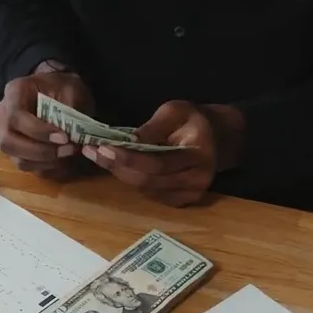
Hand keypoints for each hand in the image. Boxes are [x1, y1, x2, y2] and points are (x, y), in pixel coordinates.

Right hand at [0, 63, 93, 180]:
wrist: (54, 89)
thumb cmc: (60, 86)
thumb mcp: (70, 89)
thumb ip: (70, 109)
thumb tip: (73, 136)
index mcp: (14, 93)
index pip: (16, 117)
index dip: (38, 131)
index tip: (63, 137)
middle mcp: (3, 116)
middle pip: (9, 142)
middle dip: (39, 152)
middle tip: (66, 150)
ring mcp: (6, 136)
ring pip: (17, 159)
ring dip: (45, 162)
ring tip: (68, 154)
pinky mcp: (16, 151)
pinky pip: (27, 166)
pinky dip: (46, 168)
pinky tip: (63, 161)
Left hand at [83, 100, 239, 206]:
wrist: (219, 138)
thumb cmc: (194, 120)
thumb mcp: (176, 111)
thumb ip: (152, 127)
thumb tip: (127, 142)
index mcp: (199, 154)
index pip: (157, 163)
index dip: (127, 158)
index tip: (102, 147)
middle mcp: (197, 180)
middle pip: (148, 181)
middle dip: (117, 167)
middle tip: (92, 152)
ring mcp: (191, 194)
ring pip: (146, 190)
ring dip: (120, 174)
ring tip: (99, 156)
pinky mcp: (183, 201)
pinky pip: (151, 195)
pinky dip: (133, 180)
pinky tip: (119, 166)